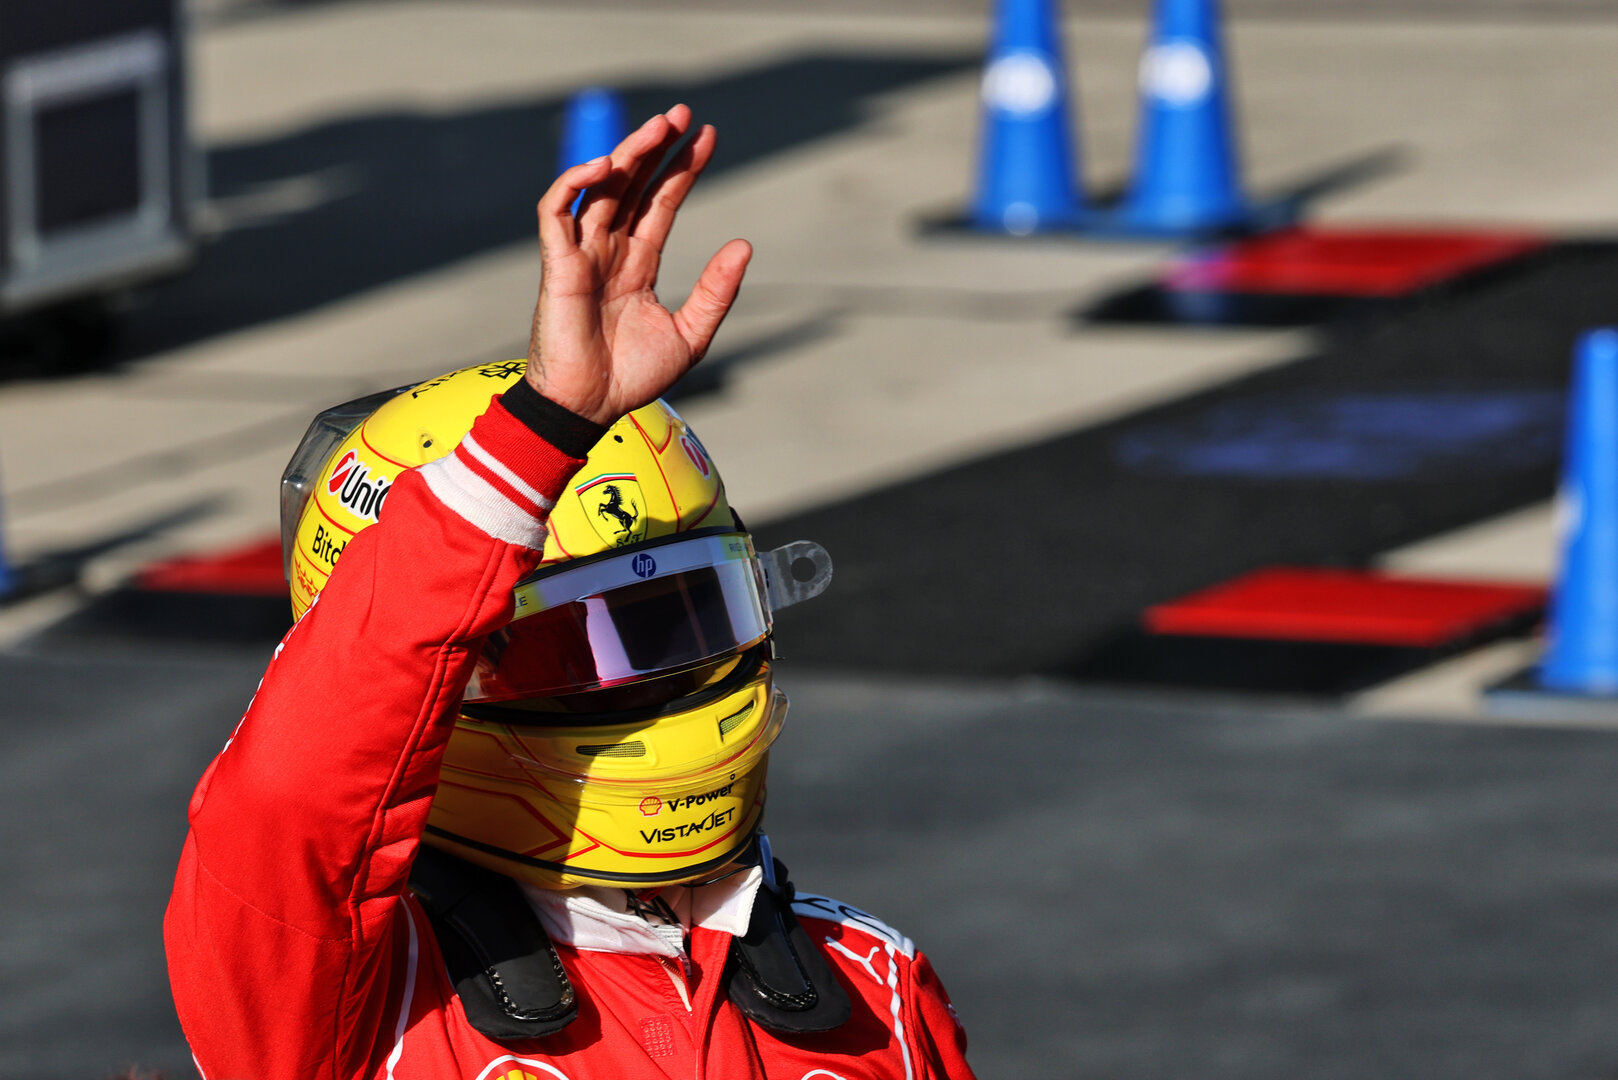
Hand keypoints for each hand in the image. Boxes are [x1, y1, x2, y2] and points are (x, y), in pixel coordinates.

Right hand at [526, 104, 751, 426]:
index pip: (662, 202)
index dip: (683, 169)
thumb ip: (716, 291)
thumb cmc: (632, 377)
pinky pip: (557, 211)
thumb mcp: (690, 334)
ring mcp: (581, 253)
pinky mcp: (557, 264)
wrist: (591, 408)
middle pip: (633, 184)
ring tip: (659, 128)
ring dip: (627, 153)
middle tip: (683, 114)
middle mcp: (610, 250)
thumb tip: (745, 245)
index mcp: (639, 263)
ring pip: (601, 187)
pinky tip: (606, 165)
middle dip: (656, 147)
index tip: (708, 137)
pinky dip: (575, 183)